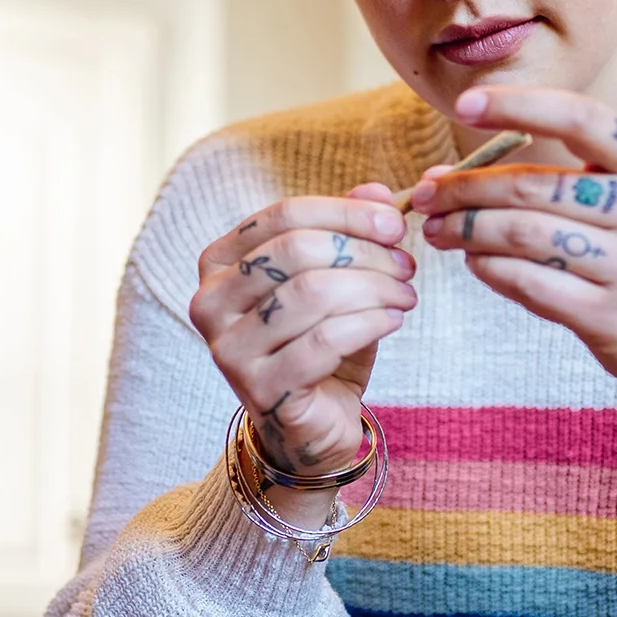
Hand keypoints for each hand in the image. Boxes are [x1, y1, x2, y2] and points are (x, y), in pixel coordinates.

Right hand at [191, 186, 415, 481]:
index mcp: (219, 262)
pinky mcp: (260, 389)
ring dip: (374, 289)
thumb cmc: (319, 343)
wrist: (311, 423)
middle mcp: (210, 301)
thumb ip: (349, 233)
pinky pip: (324, 341)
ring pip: (313, 294)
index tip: (396, 223)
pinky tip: (392, 321)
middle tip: (406, 266)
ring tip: (405, 296)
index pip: (284, 215)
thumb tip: (379, 193)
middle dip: (365, 253)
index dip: (347, 213)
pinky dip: (369, 324)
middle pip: (298, 251)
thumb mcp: (336, 279)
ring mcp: (229, 348)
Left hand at [413, 88, 616, 413]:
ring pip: (524, 235)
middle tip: (426, 196)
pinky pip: (530, 284)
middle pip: (533, 187)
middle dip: (465, 189)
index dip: (519, 105)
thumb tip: (445, 176)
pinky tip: (475, 262)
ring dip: (468, 231)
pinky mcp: (609, 316)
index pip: (581, 118)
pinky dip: (490, 270)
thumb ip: (551, 181)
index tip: (466, 104)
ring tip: (440, 231)